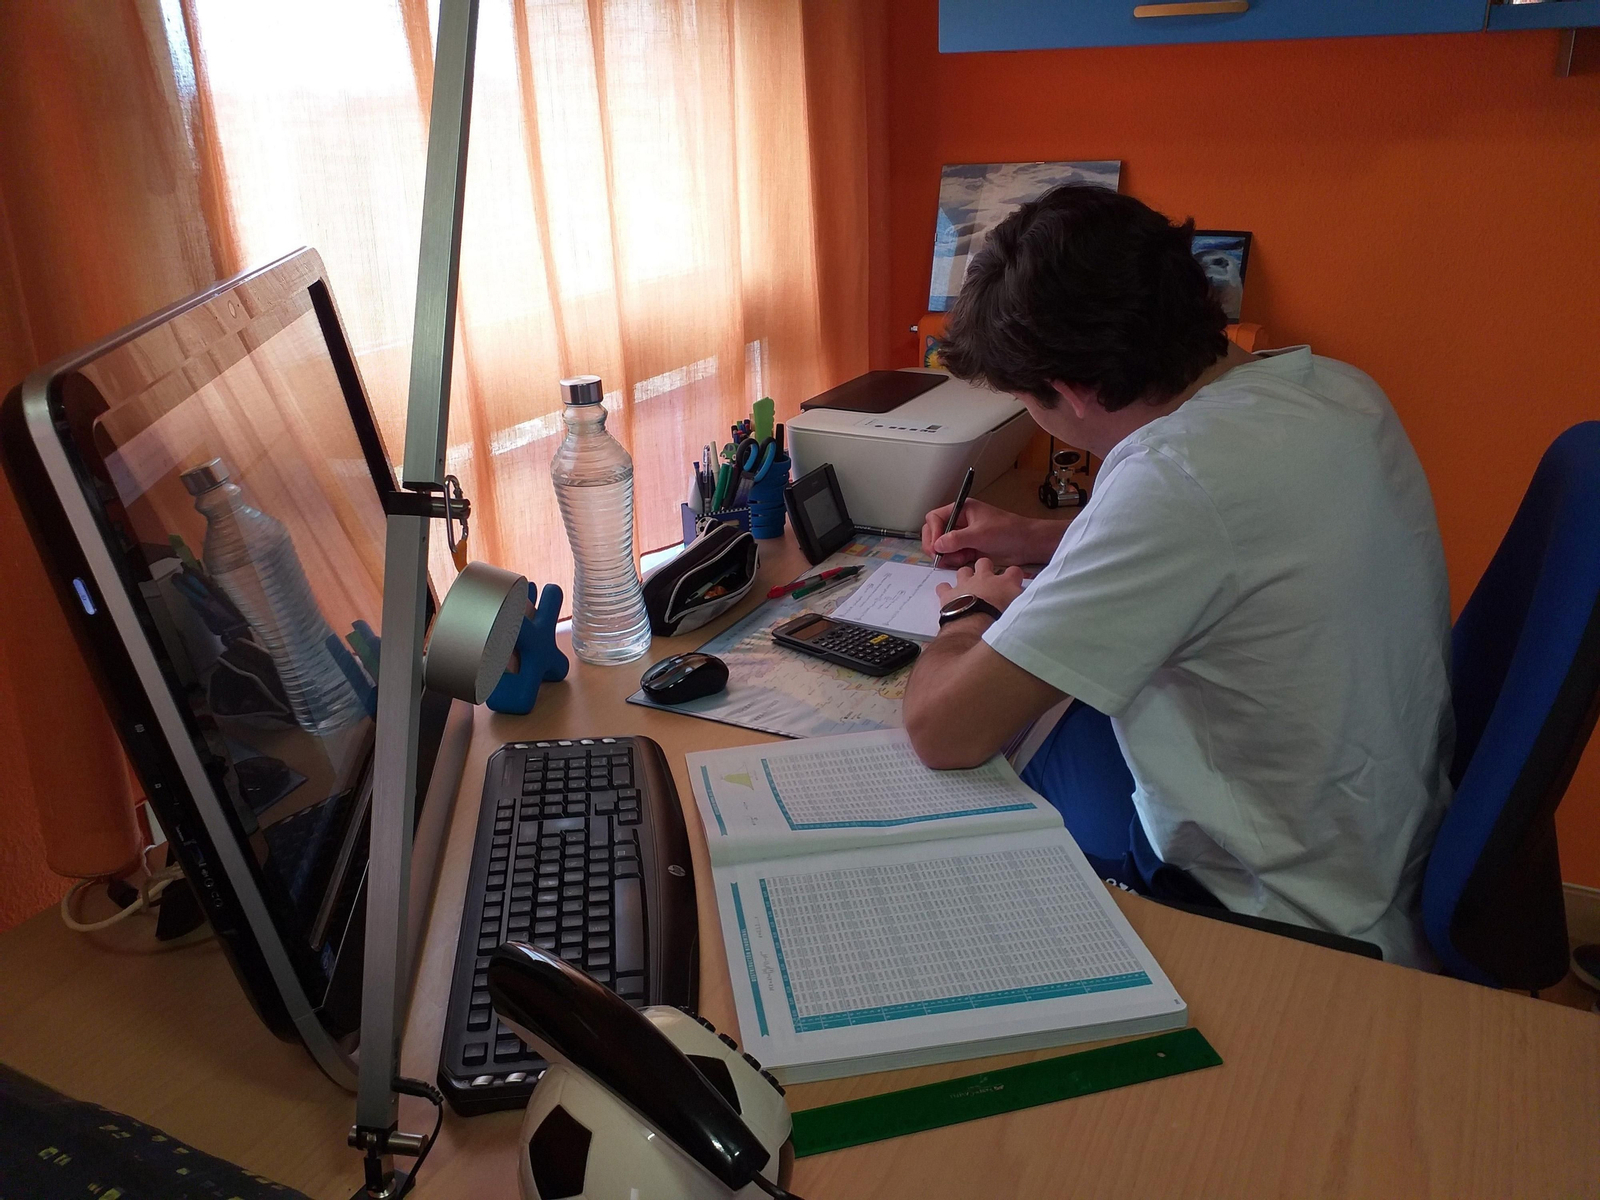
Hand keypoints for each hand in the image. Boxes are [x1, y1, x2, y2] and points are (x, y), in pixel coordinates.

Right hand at [921, 498, 1065, 568]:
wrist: (1027, 544)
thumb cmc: (1007, 531)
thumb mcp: (980, 534)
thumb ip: (956, 539)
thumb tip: (937, 545)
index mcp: (961, 510)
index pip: (935, 518)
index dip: (933, 532)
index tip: (935, 547)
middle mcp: (960, 522)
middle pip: (935, 532)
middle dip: (936, 545)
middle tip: (939, 557)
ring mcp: (964, 536)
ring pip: (942, 546)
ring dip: (946, 555)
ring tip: (960, 559)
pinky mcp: (969, 549)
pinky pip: (953, 555)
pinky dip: (954, 560)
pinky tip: (964, 561)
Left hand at [935, 558, 1024, 616]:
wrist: (975, 627)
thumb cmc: (999, 620)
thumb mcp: (1020, 611)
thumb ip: (1024, 603)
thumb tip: (1029, 605)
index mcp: (1005, 583)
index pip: (1014, 571)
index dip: (1013, 576)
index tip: (1014, 581)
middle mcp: (984, 579)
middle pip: (985, 563)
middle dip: (985, 568)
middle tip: (987, 580)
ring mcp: (965, 584)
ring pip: (964, 571)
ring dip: (965, 577)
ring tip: (968, 587)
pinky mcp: (949, 594)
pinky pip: (944, 587)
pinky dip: (945, 590)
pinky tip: (948, 597)